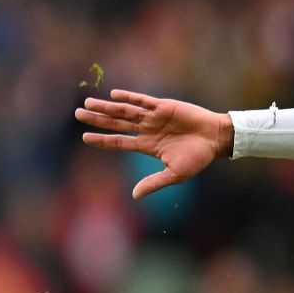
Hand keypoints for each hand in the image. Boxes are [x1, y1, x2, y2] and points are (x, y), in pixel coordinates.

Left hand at [75, 88, 231, 198]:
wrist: (216, 139)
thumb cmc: (198, 158)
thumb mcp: (175, 174)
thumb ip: (154, 182)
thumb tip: (134, 195)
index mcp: (148, 146)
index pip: (119, 142)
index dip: (102, 140)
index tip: (84, 137)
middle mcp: (147, 130)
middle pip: (116, 124)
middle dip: (97, 119)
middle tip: (77, 114)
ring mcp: (154, 117)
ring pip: (125, 111)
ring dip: (107, 107)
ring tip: (88, 103)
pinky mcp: (164, 107)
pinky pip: (143, 102)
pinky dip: (129, 98)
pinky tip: (114, 96)